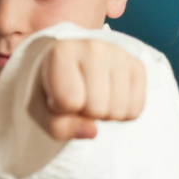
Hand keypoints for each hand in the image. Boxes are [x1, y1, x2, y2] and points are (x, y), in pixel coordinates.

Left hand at [30, 40, 145, 139]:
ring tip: (94, 97)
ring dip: (105, 114)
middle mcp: (94, 47)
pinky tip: (111, 97)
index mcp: (62, 51)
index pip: (69, 100)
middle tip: (79, 97)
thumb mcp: (40, 109)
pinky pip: (136, 109)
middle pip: (97, 108)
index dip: (61, 108)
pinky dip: (122, 113)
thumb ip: (57, 126)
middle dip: (86, 113)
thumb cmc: (53, 87)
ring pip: (118, 111)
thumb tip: (93, 131)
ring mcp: (119, 55)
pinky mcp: (137, 65)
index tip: (57, 93)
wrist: (73, 63)